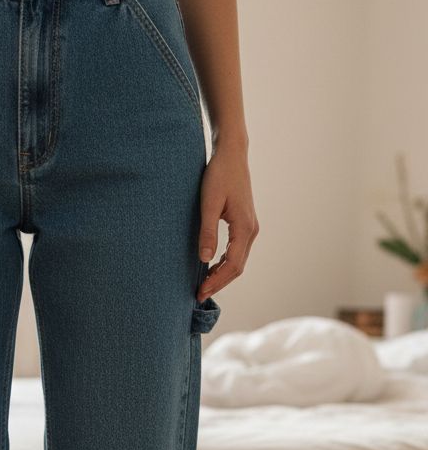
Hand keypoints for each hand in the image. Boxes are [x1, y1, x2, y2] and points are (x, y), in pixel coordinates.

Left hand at [196, 141, 258, 301]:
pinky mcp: (244, 223)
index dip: (216, 282)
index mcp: (244, 228)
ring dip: (222, 274)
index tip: (200, 291)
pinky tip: (211, 267)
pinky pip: (237, 251)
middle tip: (198, 294)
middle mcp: (251, 230)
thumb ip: (207, 232)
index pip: (232, 265)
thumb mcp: (209, 204)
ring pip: (238, 260)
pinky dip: (224, 263)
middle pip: (237, 267)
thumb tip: (204, 260)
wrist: (231, 155)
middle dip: (219, 282)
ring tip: (203, 284)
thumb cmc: (219, 175)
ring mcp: (250, 227)